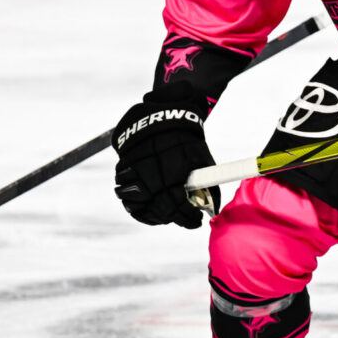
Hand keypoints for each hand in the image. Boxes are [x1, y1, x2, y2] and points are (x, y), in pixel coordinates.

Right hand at [113, 92, 217, 227]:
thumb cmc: (186, 140)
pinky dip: (136, 207)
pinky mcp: (124, 168)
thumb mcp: (201, 155)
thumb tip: (213, 208)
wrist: (160, 116)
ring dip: (154, 214)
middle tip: (185, 221)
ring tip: (166, 216)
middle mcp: (154, 168)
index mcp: (176, 164)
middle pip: (161, 206)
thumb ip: (208, 182)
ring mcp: (137, 168)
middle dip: (174, 218)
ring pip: (140, 204)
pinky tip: (149, 210)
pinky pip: (126, 196)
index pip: (179, 201)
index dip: (187, 216)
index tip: (195, 221)